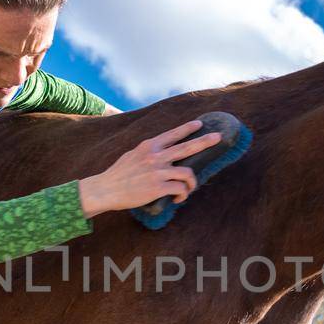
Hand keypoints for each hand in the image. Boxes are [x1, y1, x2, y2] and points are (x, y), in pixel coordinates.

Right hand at [78, 119, 222, 216]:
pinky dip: (183, 196)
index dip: (187, 128)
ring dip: (191, 183)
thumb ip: (146, 152)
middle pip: (187, 146)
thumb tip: (158, 152)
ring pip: (188, 173)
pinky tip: (178, 199)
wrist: (105, 189)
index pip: (172, 134)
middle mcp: (155, 156)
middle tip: (218, 137)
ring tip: (187, 190)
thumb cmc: (118, 175)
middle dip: (205, 140)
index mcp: (149, 146)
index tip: (199, 124)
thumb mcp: (131, 155)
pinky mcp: (158, 187)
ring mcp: (158, 171)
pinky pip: (181, 190)